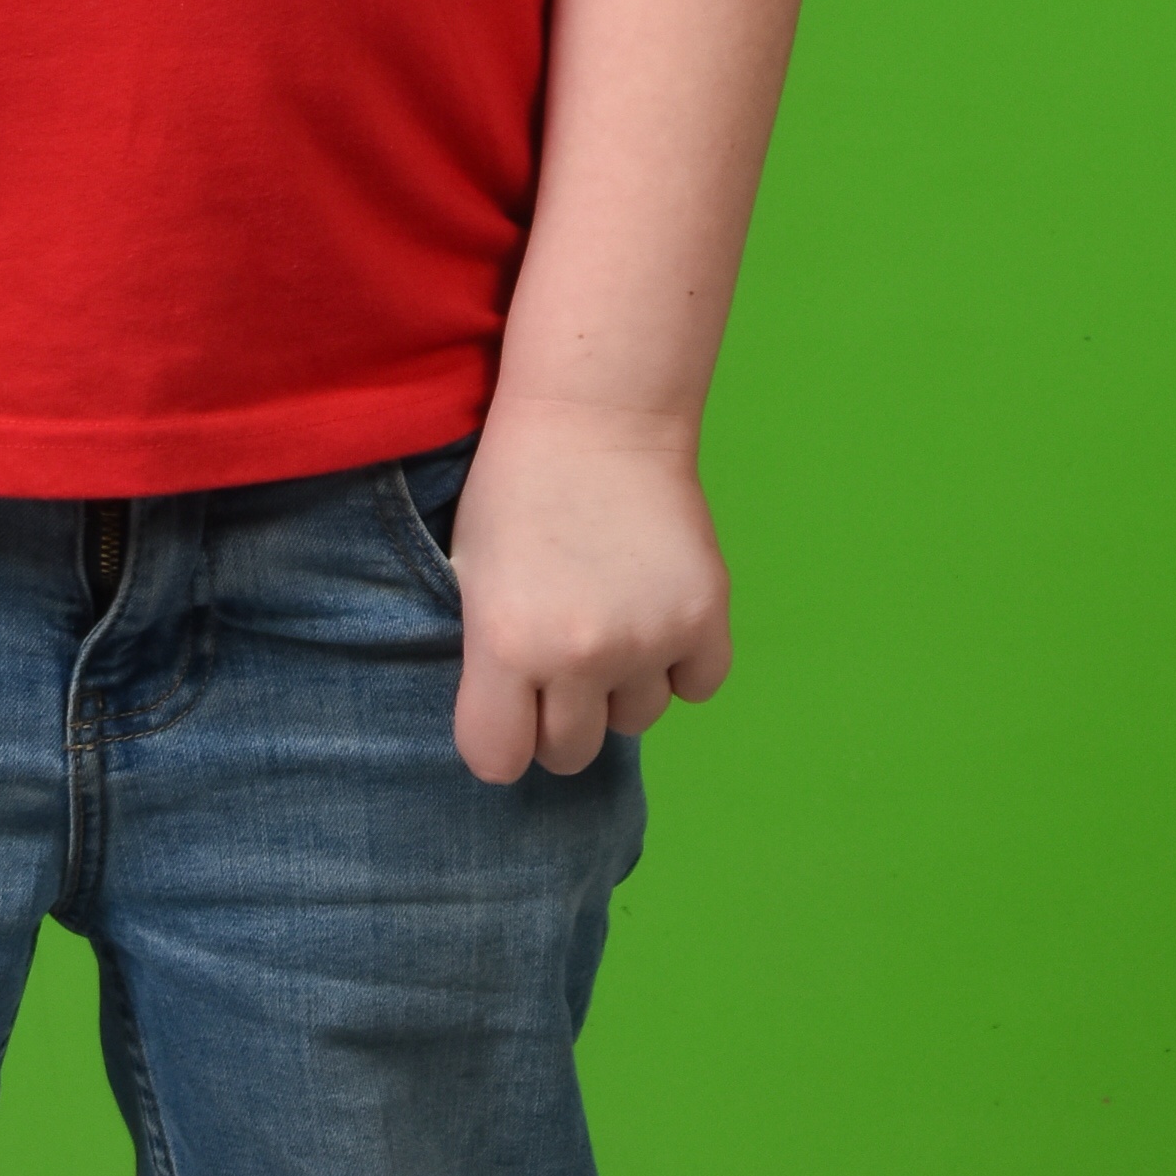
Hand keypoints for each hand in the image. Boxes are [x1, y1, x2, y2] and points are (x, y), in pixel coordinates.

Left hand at [446, 402, 733, 781]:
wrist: (596, 414)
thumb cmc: (516, 488)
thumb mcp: (470, 574)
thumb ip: (488, 659)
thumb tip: (516, 728)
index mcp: (506, 643)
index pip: (498, 761)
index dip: (500, 739)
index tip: (506, 710)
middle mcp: (579, 653)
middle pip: (570, 753)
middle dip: (561, 719)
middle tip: (560, 661)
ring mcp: (648, 638)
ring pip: (636, 720)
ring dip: (622, 687)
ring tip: (610, 615)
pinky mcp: (705, 617)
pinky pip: (698, 686)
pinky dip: (682, 664)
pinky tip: (657, 613)